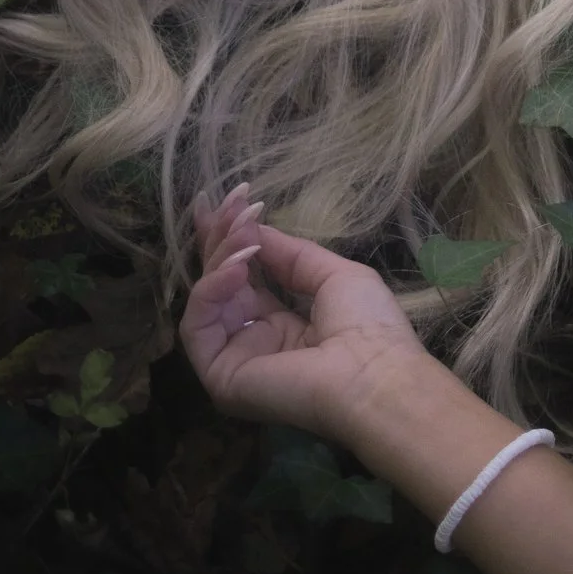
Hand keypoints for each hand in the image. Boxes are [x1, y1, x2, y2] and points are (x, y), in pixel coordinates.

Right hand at [184, 183, 430, 442]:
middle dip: (221, 239)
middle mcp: (254, 342)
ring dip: (220, 257)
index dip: (234, 240)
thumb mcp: (333, 275)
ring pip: (206, 299)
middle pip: (222, 283)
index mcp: (285, 325)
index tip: (228, 199)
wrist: (375, 374)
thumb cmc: (369, 326)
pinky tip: (238, 265)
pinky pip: (198, 325)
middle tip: (224, 201)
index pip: (246, 278)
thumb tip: (255, 227)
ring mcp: (233, 359)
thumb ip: (290, 254)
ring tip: (242, 231)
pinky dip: (211, 289)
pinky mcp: (218, 374)